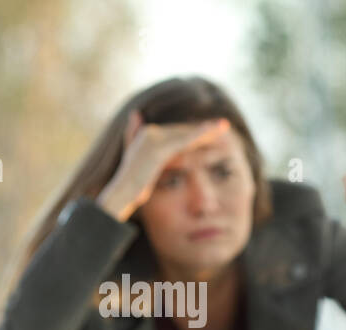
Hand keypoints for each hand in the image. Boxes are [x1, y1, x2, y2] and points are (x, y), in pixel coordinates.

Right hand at [97, 110, 229, 220]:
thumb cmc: (132, 185)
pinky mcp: (158, 150)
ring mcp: (152, 140)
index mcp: (148, 135)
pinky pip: (183, 141)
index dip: (196, 132)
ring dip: (207, 130)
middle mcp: (150, 133)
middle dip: (205, 130)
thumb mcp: (143, 165)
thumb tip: (138, 118)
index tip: (214, 130)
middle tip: (224, 126)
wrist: (121, 195)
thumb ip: (144, 145)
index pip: (177, 132)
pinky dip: (198, 135)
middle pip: (183, 131)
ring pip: (186, 134)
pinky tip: (212, 132)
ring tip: (224, 127)